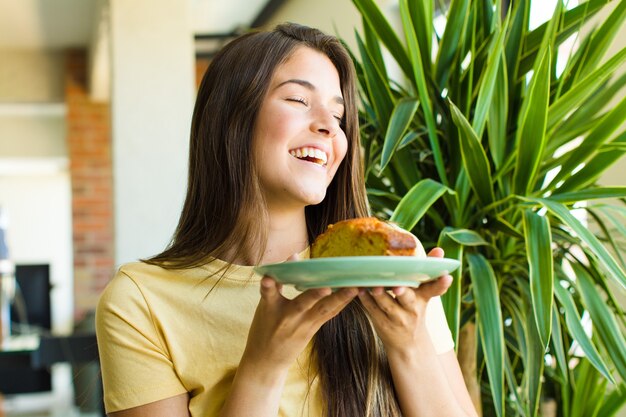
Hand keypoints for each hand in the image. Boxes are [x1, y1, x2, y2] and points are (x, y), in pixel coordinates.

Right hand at [241, 254, 357, 375]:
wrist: (267, 360)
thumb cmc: (264, 327)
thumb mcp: (265, 305)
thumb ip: (279, 280)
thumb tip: (294, 256)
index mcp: (270, 308)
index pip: (268, 294)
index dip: (269, 286)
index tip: (268, 278)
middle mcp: (288, 317)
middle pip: (302, 304)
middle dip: (315, 295)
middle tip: (327, 286)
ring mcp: (303, 325)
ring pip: (323, 310)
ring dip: (340, 299)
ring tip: (354, 287)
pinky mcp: (314, 329)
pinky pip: (330, 314)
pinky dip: (341, 303)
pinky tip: (354, 294)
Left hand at [357, 247, 452, 353]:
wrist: (409, 345)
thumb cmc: (414, 311)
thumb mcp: (424, 295)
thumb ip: (428, 273)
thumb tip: (439, 250)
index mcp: (423, 298)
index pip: (435, 289)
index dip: (442, 283)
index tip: (447, 276)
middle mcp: (412, 309)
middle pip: (408, 299)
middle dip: (403, 292)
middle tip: (398, 286)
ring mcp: (397, 318)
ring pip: (387, 305)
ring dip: (380, 295)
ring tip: (374, 286)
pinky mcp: (383, 324)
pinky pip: (373, 311)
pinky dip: (366, 301)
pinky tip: (360, 291)